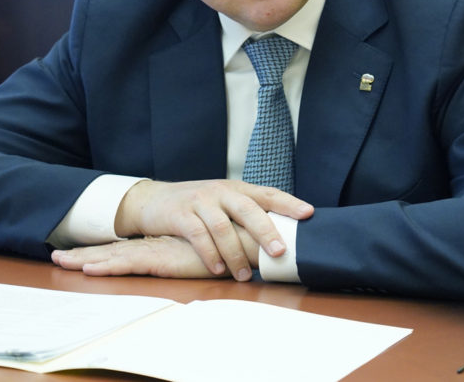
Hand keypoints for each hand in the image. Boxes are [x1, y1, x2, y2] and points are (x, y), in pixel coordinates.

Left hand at [50, 227, 258, 278]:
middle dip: (85, 252)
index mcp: (164, 244)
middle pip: (114, 249)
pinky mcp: (163, 258)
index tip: (82, 254)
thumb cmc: (232, 246)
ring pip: (114, 255)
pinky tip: (87, 268)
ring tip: (60, 261)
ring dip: (86, 258)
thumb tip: (195, 258)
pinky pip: (129, 263)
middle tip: (57, 256)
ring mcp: (157, 249)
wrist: (246, 240)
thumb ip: (199, 253)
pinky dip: (107, 266)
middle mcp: (156, 244)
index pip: (128, 248)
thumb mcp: (209, 253)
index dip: (104, 250)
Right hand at [113, 179, 312, 281]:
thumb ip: (246, 215)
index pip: (268, 193)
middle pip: (248, 208)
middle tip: (280, 252)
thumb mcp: (223, 203)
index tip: (309, 214)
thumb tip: (280, 238)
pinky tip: (218, 270)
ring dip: (235, 253)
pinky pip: (198, 234)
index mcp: (237, 188)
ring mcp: (200, 201)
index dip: (289, 203)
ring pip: (222, 226)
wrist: (153, 200)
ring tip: (245, 275)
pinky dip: (210, 254)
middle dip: (266, 231)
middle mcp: (221, 191)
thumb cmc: (197, 207)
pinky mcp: (181, 214)